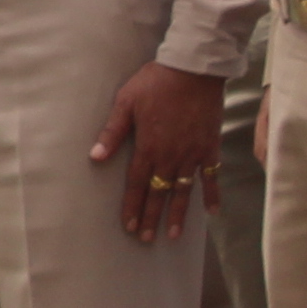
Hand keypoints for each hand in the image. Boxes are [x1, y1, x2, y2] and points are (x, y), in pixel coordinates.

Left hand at [92, 61, 224, 241]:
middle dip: (151, 216)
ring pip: (183, 190)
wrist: (193, 70)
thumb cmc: (156, 82)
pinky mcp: (210, 147)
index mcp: (149, 146)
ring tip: (173, 234)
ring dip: (178, 213)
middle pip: (159, 192)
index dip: (132, 206)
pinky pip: (211, 175)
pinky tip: (212, 212)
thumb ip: (112, 132)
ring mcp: (193, 153)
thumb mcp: (126, 102)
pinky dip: (212, 194)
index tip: (128, 226)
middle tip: (146, 238)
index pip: (137, 184)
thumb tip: (95, 157)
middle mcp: (171, 155)